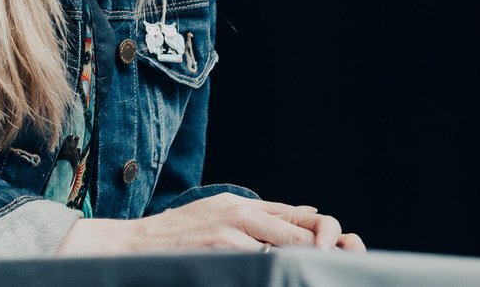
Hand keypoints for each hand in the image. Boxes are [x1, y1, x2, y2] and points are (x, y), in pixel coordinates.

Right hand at [56, 192, 364, 254]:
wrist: (135, 246)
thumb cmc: (176, 236)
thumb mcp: (216, 215)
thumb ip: (256, 216)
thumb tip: (305, 215)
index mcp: (243, 206)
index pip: (302, 215)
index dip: (329, 234)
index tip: (344, 253)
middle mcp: (241, 212)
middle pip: (303, 230)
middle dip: (325, 252)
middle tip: (340, 266)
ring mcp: (232, 229)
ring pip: (287, 247)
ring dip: (304, 262)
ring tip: (315, 272)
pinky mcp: (221, 246)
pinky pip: (261, 260)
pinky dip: (275, 268)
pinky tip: (282, 273)